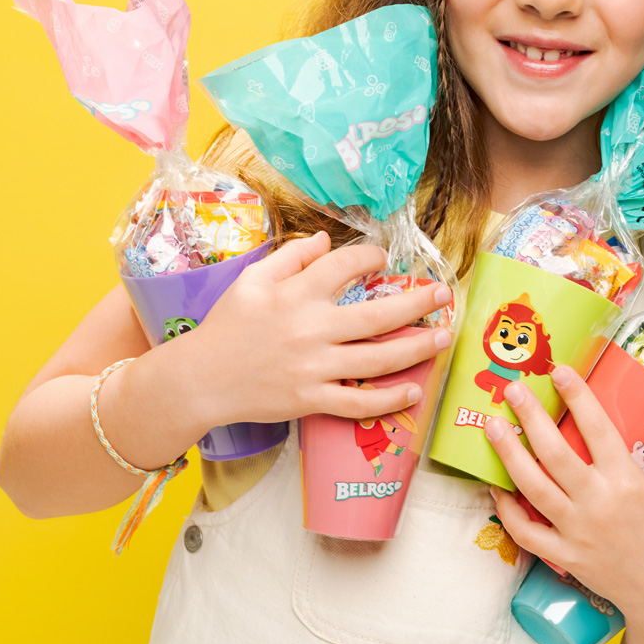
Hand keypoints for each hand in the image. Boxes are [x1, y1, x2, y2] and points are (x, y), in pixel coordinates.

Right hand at [178, 232, 453, 428]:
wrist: (200, 380)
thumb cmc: (227, 326)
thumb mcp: (251, 281)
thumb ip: (290, 257)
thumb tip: (325, 240)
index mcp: (296, 294)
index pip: (346, 266)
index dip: (371, 258)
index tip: (384, 260)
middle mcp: (311, 329)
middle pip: (377, 314)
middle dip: (417, 303)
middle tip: (443, 295)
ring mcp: (314, 368)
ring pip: (377, 359)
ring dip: (416, 348)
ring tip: (442, 338)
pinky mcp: (311, 400)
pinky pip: (358, 402)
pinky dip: (388, 400)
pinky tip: (414, 392)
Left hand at [486, 366, 643, 626]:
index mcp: (627, 482)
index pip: (597, 430)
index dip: (578, 397)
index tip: (559, 370)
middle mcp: (597, 503)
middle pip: (555, 454)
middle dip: (530, 418)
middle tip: (512, 388)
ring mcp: (576, 532)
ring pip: (533, 489)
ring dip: (508, 456)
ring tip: (491, 427)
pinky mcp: (564, 556)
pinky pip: (527, 533)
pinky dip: (507, 512)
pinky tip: (494, 488)